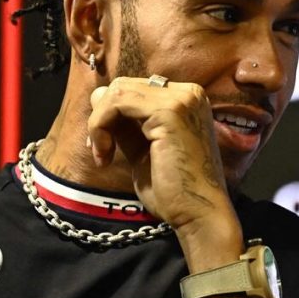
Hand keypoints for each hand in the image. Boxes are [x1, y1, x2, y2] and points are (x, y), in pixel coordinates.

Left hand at [87, 76, 231, 230]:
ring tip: (103, 153)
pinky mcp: (169, 111)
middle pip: (124, 85)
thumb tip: (99, 101)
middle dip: (101, 116)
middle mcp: (189, 93)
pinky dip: (100, 127)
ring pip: (117, 91)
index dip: (110, 113)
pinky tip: (106, 154)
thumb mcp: (145, 148)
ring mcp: (181, 99)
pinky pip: (117, 103)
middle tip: (100, 149)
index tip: (104, 146)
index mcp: (188, 100)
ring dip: (99, 122)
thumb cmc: (176, 188)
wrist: (199, 212)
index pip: (135, 88)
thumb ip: (128, 125)